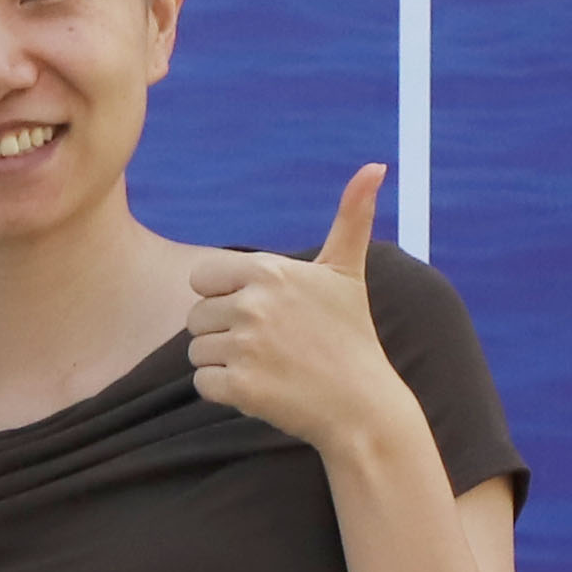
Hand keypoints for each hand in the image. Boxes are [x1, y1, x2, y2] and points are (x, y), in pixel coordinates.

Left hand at [189, 165, 414, 462]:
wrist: (364, 406)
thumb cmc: (352, 335)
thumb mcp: (347, 272)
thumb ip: (351, 217)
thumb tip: (375, 165)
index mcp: (270, 272)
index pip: (202, 277)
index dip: (226, 297)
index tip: (265, 312)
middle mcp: (254, 304)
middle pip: (196, 316)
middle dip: (225, 331)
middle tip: (272, 345)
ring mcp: (246, 345)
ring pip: (197, 350)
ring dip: (225, 362)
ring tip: (271, 366)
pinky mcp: (239, 385)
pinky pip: (203, 382)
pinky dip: (226, 391)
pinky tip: (265, 389)